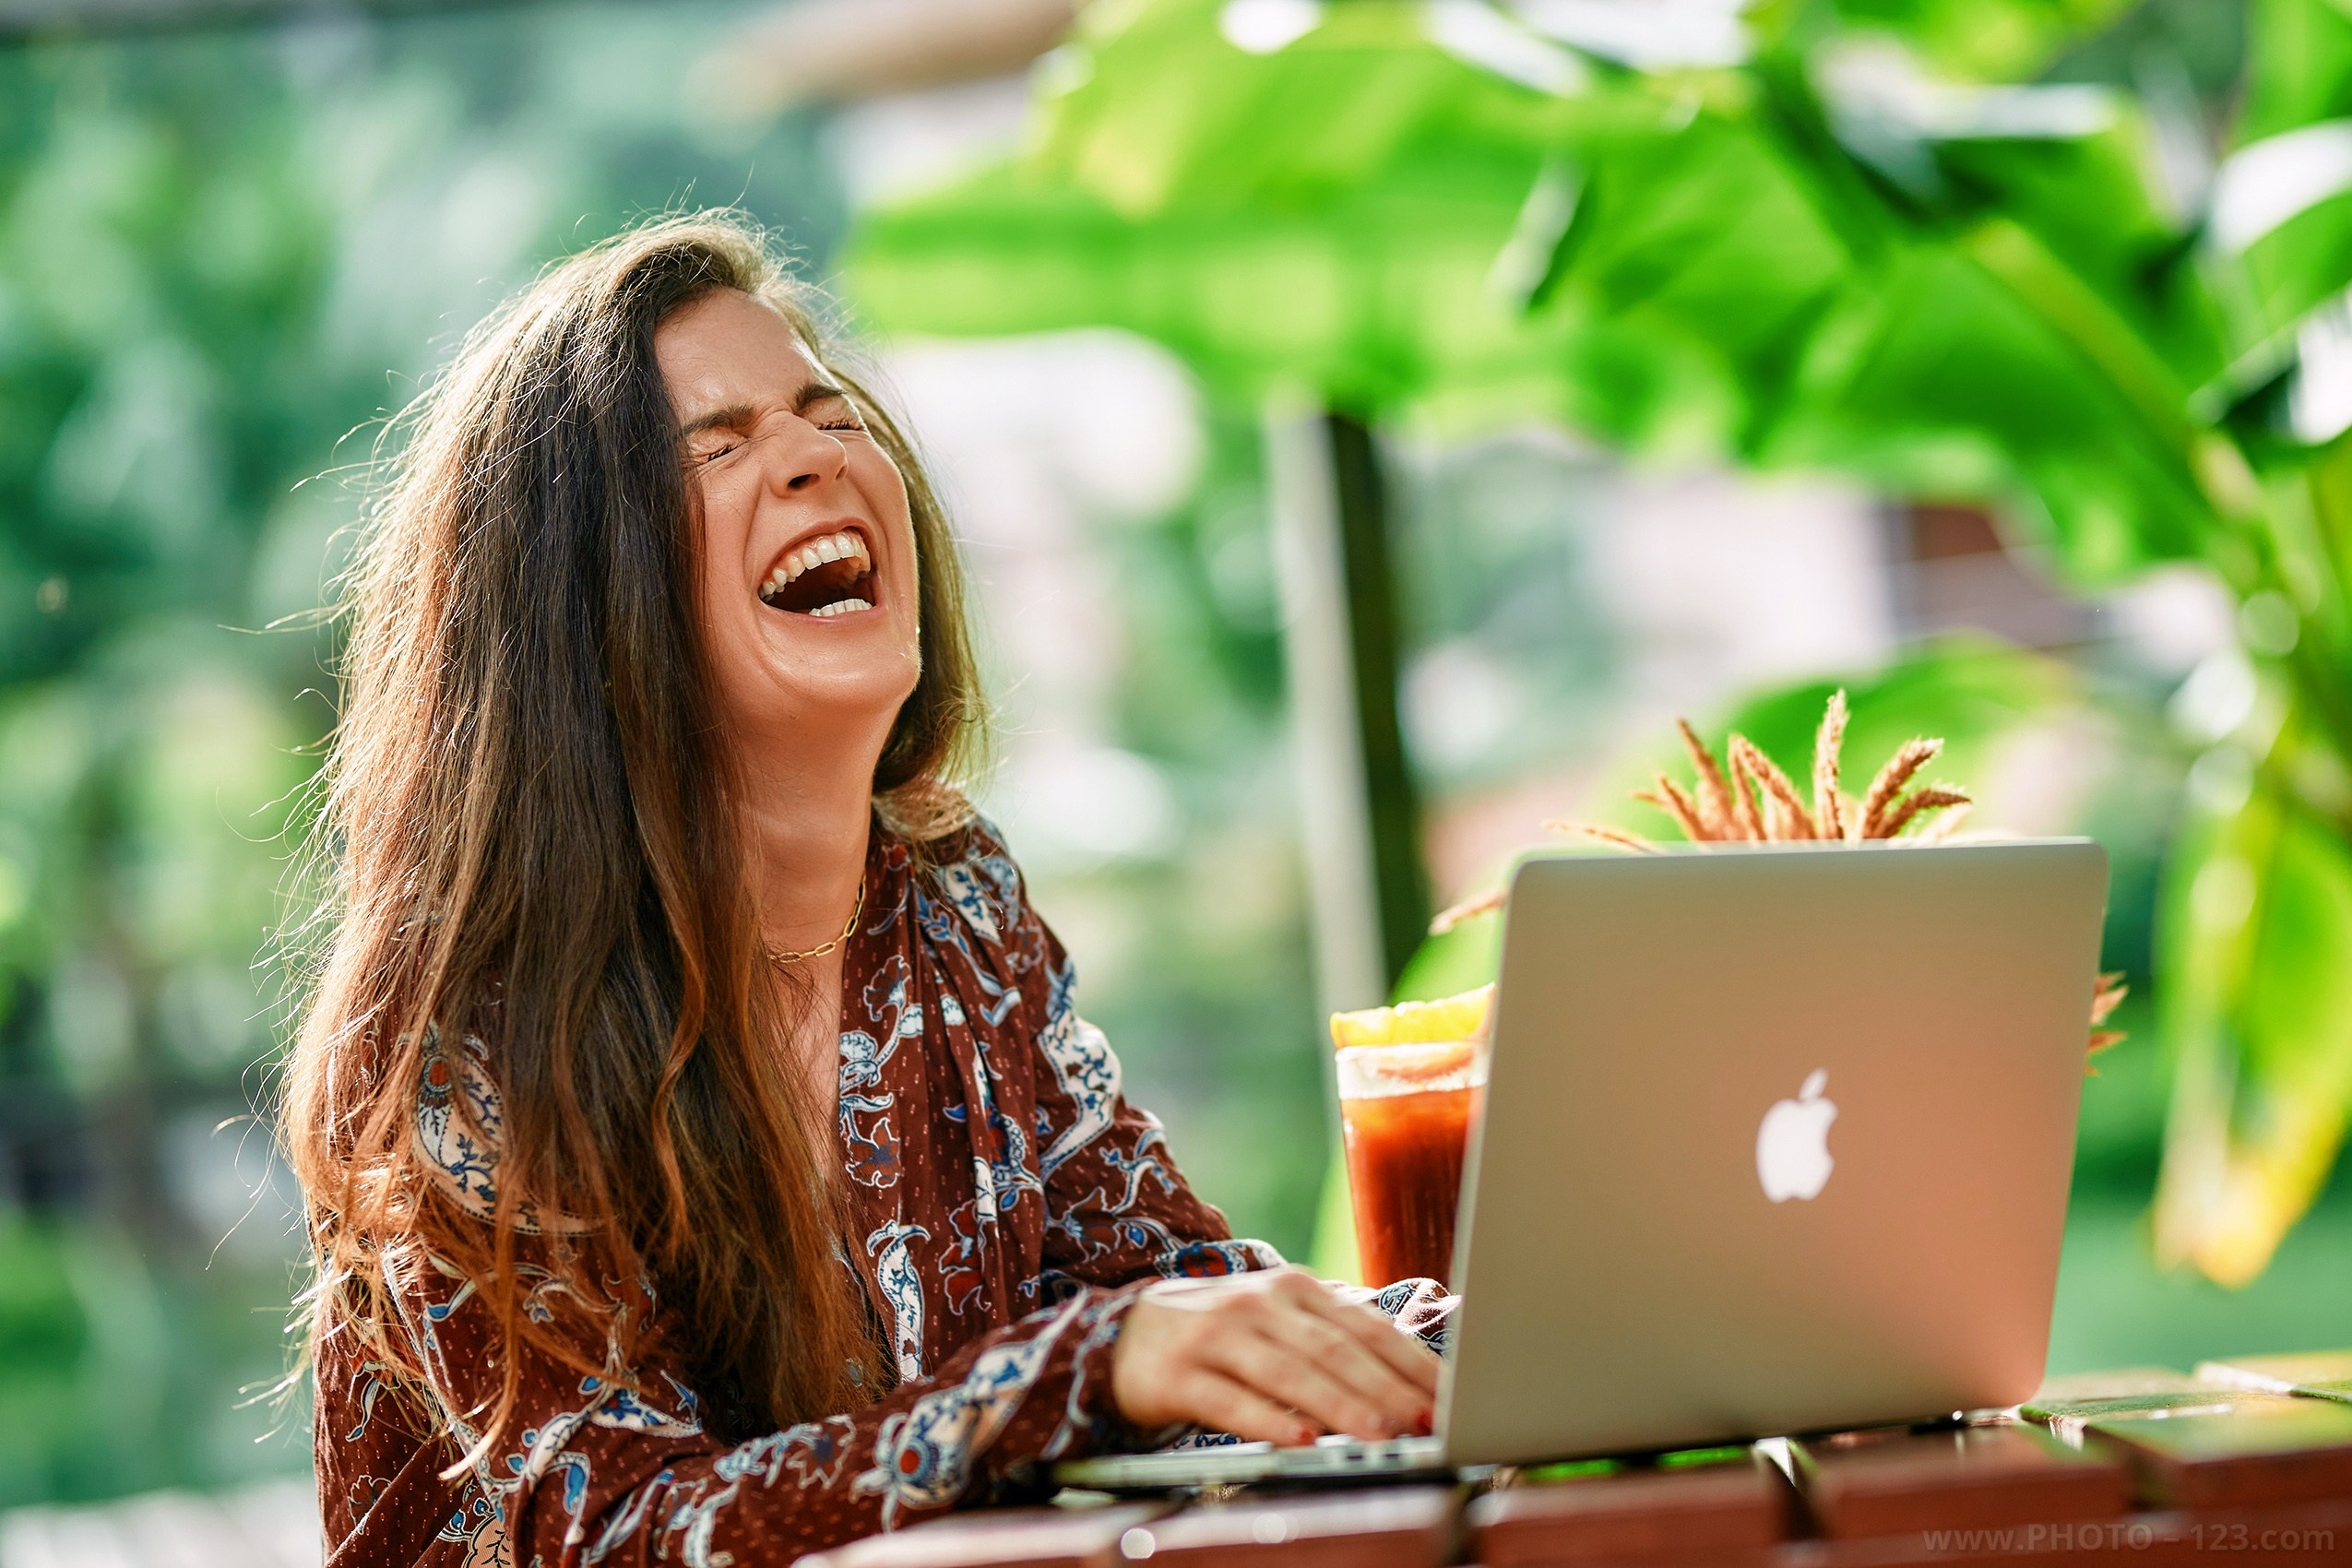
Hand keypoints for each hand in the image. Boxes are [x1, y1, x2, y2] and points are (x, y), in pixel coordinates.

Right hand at [1109, 1266, 1439, 1445]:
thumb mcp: (1277, 1323)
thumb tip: (1410, 1382)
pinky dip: (1270, 1422)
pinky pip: (1231, 1402)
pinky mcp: (1178, 1374)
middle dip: (1386, 1388)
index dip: (1408, 1361)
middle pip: (1333, 1349)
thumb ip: (1331, 1343)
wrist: (1124, 1334)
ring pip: (1289, 1373)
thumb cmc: (1220, 1335)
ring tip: (1378, 1433)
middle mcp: (1257, 1303)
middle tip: (1425, 1422)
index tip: (1448, 1396)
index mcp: (1292, 1288)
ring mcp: (1216, 1335)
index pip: (1363, 1325)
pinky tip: (1301, 1441)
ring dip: (1339, 1405)